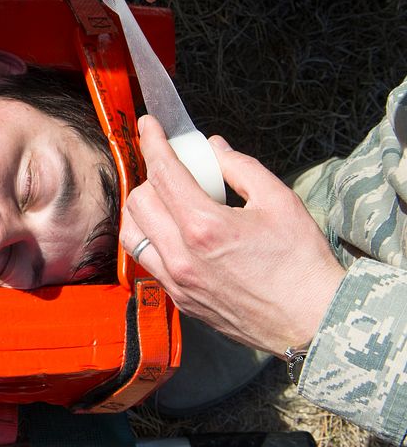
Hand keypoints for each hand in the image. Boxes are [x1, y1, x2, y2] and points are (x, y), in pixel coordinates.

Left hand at [119, 116, 345, 355]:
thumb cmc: (302, 264)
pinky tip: (172, 232)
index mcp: (204, 227)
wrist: (313, 321)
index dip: (152, 142)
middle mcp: (181, 256)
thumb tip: (214, 149)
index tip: (148, 125)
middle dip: (150, 177)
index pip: (163, 173)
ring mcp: (177, 282)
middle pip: (139, 202)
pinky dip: (150, 239)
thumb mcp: (279, 201)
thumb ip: (240, 168)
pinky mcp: (180, 300)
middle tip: (172, 170)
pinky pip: (147, 261)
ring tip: (166, 200)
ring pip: (132, 234)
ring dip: (142, 210)